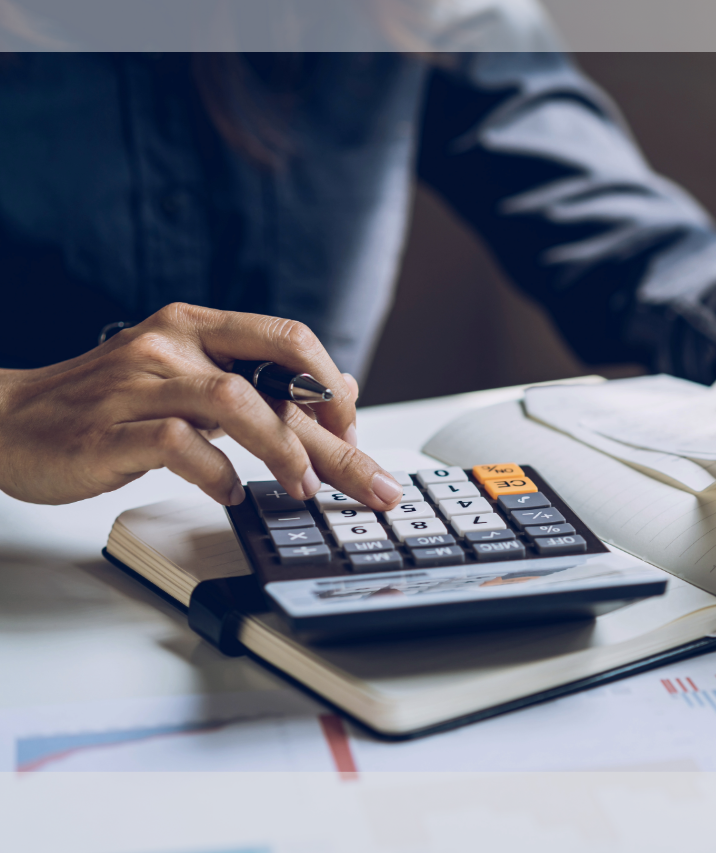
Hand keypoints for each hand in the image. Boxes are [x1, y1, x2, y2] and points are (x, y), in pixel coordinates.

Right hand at [0, 303, 404, 508]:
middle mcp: (172, 344)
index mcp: (196, 325)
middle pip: (278, 379)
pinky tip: (228, 494)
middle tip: (372, 484)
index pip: (288, 338)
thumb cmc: (104, 404)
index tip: (354, 431)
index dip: (333, 386)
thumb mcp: (188, 377)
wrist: (4, 420)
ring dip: (283, 451)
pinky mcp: (110, 429)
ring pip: (236, 402)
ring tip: (302, 489)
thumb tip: (339, 388)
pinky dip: (215, 474)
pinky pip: (180, 446)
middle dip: (336, 438)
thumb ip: (259, 380)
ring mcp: (140, 384)